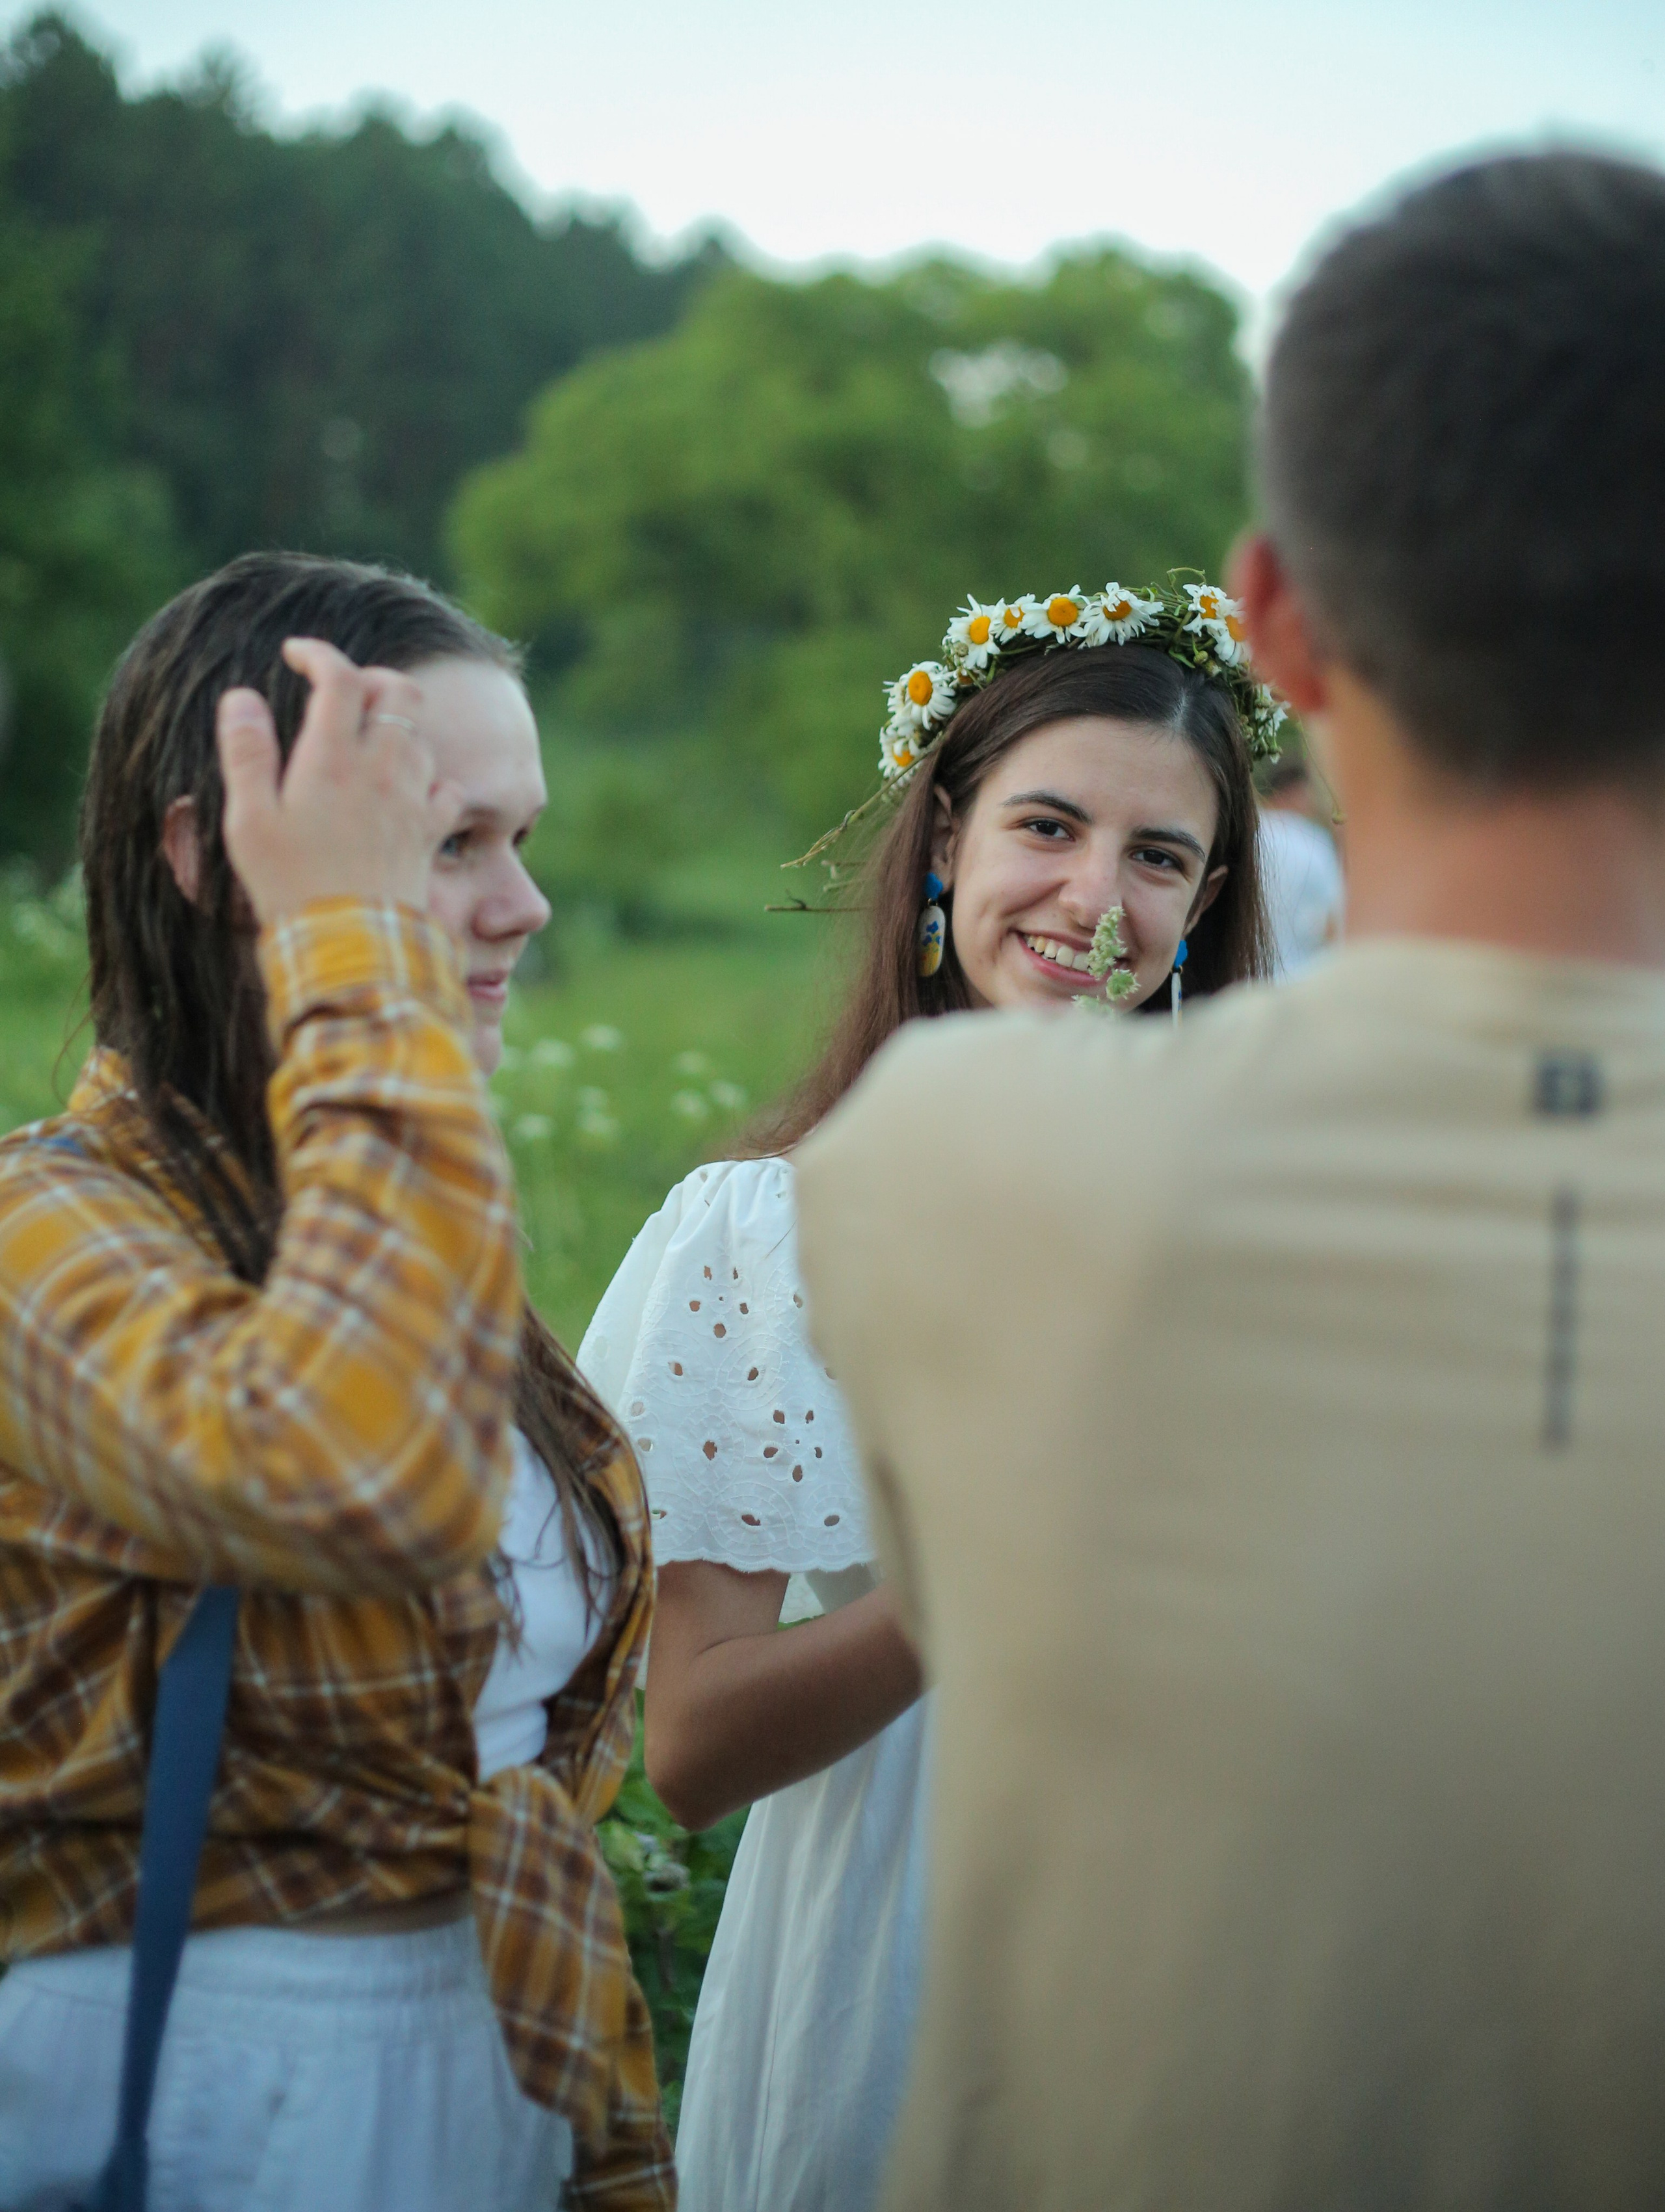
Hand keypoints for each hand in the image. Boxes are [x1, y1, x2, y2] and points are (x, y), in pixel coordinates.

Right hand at [217, 638, 463, 926]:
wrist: (350, 946)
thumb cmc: (290, 886)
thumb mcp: (250, 821)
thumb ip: (247, 754)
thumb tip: (241, 698)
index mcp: (332, 758)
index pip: (340, 676)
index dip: (319, 653)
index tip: (296, 654)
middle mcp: (382, 769)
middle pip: (399, 691)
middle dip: (372, 677)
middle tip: (341, 691)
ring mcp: (413, 800)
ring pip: (422, 735)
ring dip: (397, 724)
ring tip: (365, 740)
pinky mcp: (430, 833)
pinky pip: (448, 788)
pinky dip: (429, 777)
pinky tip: (406, 789)